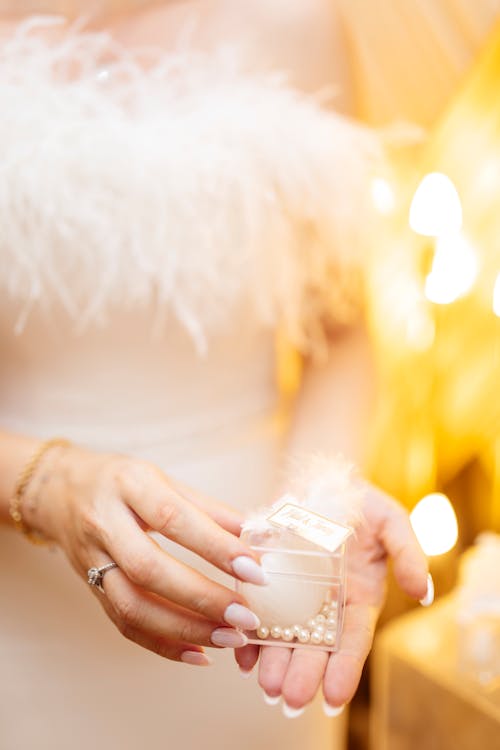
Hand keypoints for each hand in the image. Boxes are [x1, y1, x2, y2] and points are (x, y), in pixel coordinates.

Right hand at [30, 445, 265, 664]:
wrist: (60, 491)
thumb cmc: (122, 482)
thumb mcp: (164, 479)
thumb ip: (209, 509)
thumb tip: (257, 536)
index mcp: (129, 485)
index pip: (173, 518)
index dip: (214, 546)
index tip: (255, 570)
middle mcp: (105, 523)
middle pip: (149, 569)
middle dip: (202, 598)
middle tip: (245, 616)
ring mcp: (92, 559)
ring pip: (132, 605)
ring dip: (185, 629)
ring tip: (229, 639)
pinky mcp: (90, 589)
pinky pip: (124, 624)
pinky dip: (162, 644)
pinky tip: (198, 653)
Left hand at [234, 484, 429, 711]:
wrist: (322, 476)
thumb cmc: (362, 503)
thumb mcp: (392, 522)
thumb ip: (408, 554)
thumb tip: (422, 592)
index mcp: (357, 597)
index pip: (352, 639)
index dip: (345, 668)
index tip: (334, 697)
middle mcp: (324, 603)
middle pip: (314, 646)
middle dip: (303, 674)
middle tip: (289, 700)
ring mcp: (293, 592)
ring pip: (282, 634)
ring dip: (273, 661)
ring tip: (265, 685)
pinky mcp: (264, 576)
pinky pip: (255, 608)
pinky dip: (248, 632)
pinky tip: (242, 654)